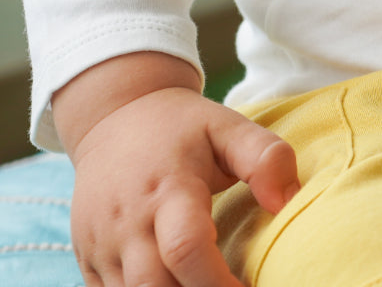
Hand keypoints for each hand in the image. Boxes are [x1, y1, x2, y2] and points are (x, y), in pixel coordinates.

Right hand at [68, 85, 298, 286]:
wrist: (117, 116)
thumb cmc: (183, 127)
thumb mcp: (228, 128)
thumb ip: (266, 158)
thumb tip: (289, 203)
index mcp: (168, 188)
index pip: (185, 247)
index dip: (219, 282)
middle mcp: (127, 223)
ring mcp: (101, 246)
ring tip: (208, 284)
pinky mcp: (88, 262)